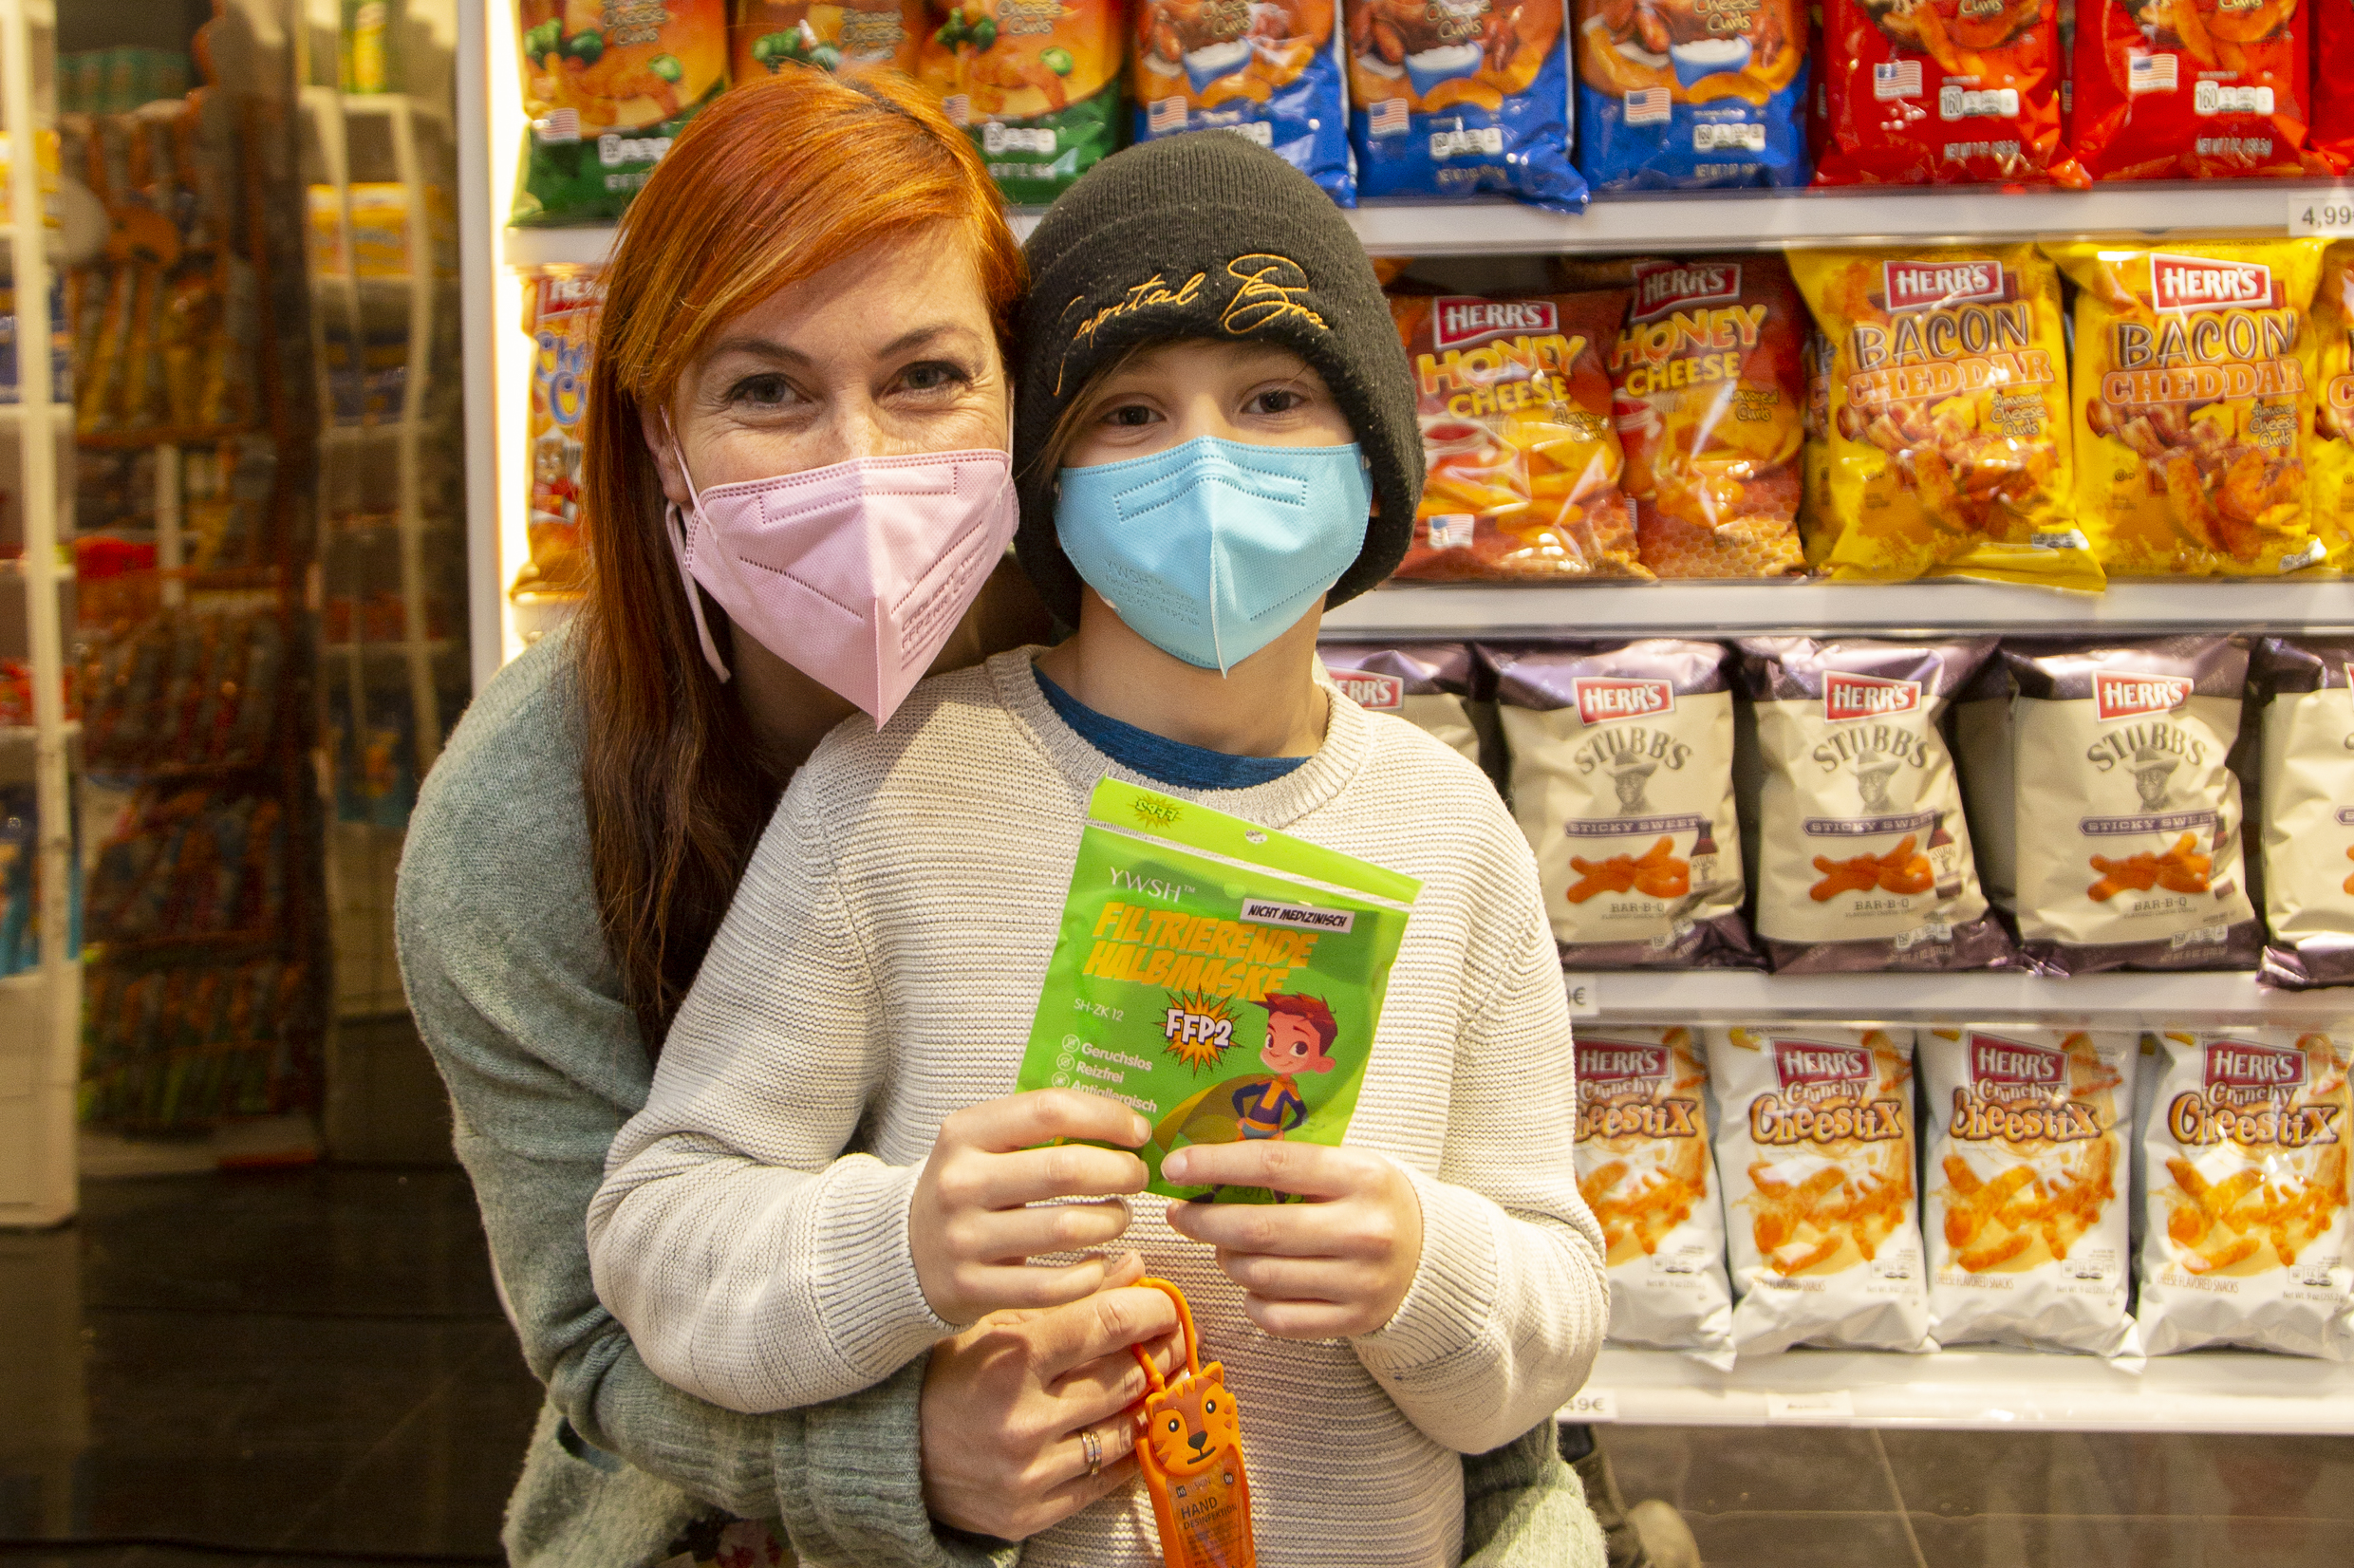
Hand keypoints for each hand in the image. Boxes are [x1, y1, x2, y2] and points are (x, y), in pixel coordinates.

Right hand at [909, 1089, 1152, 1323]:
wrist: (901, 1251)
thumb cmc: (967, 1188)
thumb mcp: (982, 1145)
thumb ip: (1039, 1129)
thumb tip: (1125, 1123)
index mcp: (965, 1133)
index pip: (1050, 1110)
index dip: (1107, 1117)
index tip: (1138, 1131)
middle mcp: (961, 1182)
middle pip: (1065, 1170)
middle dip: (1120, 1171)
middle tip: (1138, 1175)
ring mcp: (963, 1239)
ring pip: (1066, 1229)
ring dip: (1111, 1220)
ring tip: (1118, 1215)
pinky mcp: (971, 1289)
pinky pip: (1051, 1286)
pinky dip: (1089, 1275)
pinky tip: (1097, 1263)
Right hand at [919, 1256, 1185, 1540]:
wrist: (898, 1453)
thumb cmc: (950, 1375)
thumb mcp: (999, 1324)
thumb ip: (1070, 1299)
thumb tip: (1135, 1268)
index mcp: (1009, 1361)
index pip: (1105, 1326)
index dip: (1150, 1310)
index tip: (1166, 1304)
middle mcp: (1022, 1420)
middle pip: (1124, 1378)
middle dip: (1160, 1352)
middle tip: (1174, 1337)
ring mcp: (1029, 1474)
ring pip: (1124, 1431)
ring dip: (1152, 1402)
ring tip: (1163, 1378)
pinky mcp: (1031, 1514)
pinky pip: (1106, 1481)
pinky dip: (1130, 1450)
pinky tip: (1137, 1426)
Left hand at [1161, 1141, 1423, 1338]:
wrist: (1433, 1255)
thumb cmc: (1370, 1201)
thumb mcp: (1347, 1166)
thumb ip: (1290, 1164)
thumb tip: (1206, 1164)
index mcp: (1362, 1177)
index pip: (1273, 1164)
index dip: (1214, 1164)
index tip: (1174, 1167)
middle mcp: (1364, 1231)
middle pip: (1258, 1228)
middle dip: (1203, 1221)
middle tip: (1178, 1214)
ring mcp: (1360, 1282)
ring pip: (1260, 1275)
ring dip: (1226, 1258)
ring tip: (1223, 1245)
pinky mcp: (1353, 1321)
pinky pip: (1276, 1317)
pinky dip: (1251, 1299)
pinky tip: (1254, 1282)